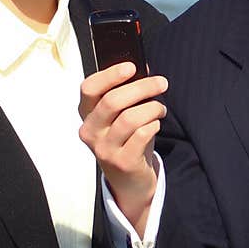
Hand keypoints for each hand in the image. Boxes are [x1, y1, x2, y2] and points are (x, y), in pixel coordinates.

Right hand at [78, 62, 167, 236]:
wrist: (130, 181)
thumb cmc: (127, 139)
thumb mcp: (123, 115)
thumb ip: (129, 91)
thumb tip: (144, 66)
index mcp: (87, 114)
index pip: (89, 88)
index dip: (110, 75)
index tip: (131, 67)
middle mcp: (90, 131)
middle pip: (113, 101)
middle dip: (142, 87)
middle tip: (162, 83)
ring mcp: (103, 149)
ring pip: (130, 118)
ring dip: (152, 108)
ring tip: (161, 109)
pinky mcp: (121, 162)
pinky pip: (141, 135)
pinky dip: (153, 125)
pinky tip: (156, 124)